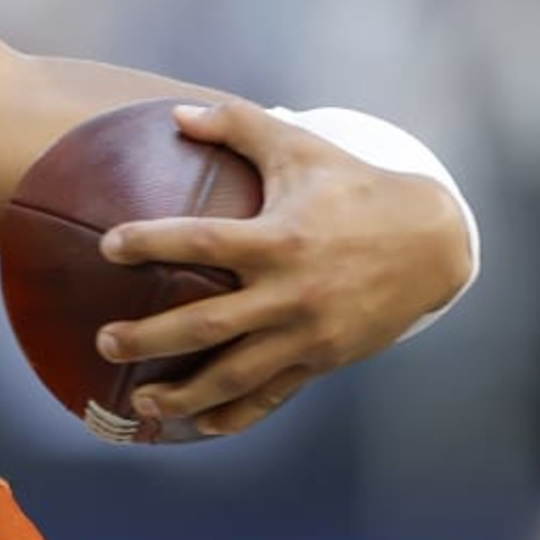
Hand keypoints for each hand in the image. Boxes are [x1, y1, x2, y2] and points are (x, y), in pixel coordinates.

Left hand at [92, 99, 475, 438]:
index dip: (153, 242)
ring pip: (237, 375)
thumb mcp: (301, 149)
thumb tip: (177, 114)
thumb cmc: (356, 188)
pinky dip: (235, 415)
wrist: (434, 243)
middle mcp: (292, 292)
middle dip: (151, 338)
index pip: (204, 242)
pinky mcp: (324, 360)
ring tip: (139, 400)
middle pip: (208, 324)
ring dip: (185, 393)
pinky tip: (199, 425)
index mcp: (280, 239)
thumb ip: (239, 125)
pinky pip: (273, 395)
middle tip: (105, 340)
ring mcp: (309, 333)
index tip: (108, 246)